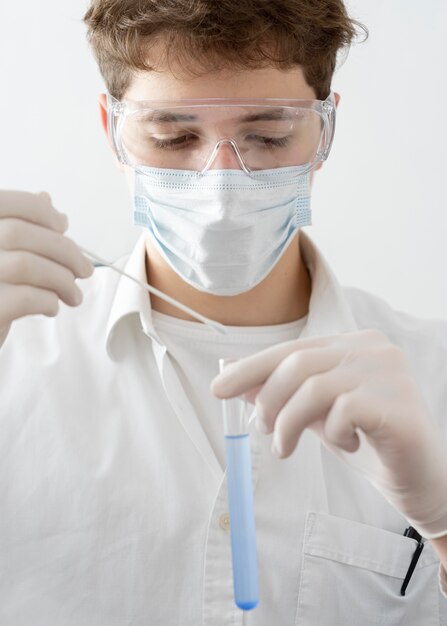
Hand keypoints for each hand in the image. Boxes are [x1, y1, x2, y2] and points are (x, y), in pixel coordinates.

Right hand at [0, 190, 92, 347]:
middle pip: (21, 233)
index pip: (11, 204)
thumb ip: (20, 226)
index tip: (62, 227)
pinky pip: (26, 298)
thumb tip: (46, 200)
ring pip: (27, 265)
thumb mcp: (4, 252)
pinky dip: (48, 301)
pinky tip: (51, 306)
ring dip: (62, 280)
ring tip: (72, 294)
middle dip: (65, 251)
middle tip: (83, 269)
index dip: (43, 213)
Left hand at [211, 329, 446, 538]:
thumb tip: (231, 373)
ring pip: (314, 386)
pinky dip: (332, 433)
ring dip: (289, 423)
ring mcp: (389, 371)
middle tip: (262, 431)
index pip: (292, 349)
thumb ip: (281, 392)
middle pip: (298, 363)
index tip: (219, 388)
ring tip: (287, 447)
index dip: (252, 368)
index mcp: (353, 343)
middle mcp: (373, 348)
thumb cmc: (367, 442)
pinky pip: (343, 411)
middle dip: (269, 401)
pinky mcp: (398, 403)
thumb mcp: (314, 414)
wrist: (420, 480)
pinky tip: (348, 444)